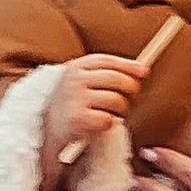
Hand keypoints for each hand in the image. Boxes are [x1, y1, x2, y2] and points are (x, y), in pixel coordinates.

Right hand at [42, 54, 147, 188]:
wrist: (47, 130)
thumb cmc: (72, 103)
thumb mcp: (80, 80)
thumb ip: (104, 72)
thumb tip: (142, 69)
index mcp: (75, 67)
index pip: (107, 61)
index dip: (128, 65)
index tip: (144, 71)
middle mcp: (73, 81)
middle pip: (116, 79)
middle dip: (131, 88)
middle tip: (132, 96)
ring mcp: (75, 100)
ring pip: (116, 100)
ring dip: (121, 109)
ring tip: (112, 112)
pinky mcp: (78, 120)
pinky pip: (108, 119)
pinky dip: (109, 123)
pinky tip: (99, 123)